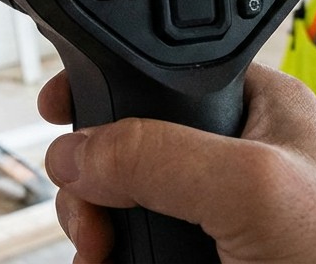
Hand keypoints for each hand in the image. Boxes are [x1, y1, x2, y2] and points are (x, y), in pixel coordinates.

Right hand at [38, 63, 315, 263]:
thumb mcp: (252, 188)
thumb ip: (159, 154)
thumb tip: (78, 152)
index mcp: (254, 108)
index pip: (158, 71)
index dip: (104, 86)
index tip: (60, 111)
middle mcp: (231, 158)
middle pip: (123, 146)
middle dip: (91, 180)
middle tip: (93, 217)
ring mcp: (216, 218)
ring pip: (121, 206)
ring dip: (95, 229)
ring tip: (102, 257)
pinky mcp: (204, 261)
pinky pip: (134, 250)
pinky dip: (111, 259)